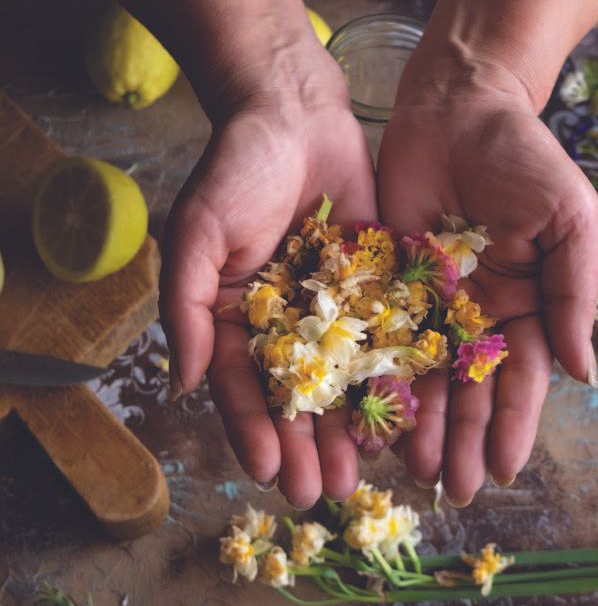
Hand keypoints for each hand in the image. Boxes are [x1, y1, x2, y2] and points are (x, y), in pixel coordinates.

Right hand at [160, 52, 375, 508]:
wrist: (293, 113)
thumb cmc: (236, 170)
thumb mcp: (198, 235)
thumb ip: (187, 307)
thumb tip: (183, 385)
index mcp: (238, 316)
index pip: (244, 386)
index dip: (256, 431)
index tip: (273, 474)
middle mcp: (288, 320)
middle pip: (298, 394)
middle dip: (310, 444)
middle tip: (328, 492)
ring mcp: (335, 304)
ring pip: (345, 375)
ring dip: (352, 424)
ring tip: (366, 471)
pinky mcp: (376, 281)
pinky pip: (385, 333)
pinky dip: (393, 373)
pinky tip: (406, 412)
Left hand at [378, 68, 597, 504]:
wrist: (459, 108)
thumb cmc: (524, 159)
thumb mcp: (569, 221)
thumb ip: (572, 294)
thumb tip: (584, 371)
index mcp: (524, 304)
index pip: (520, 378)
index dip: (513, 424)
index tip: (504, 469)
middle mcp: (475, 312)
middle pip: (468, 388)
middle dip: (463, 437)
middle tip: (450, 487)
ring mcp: (427, 300)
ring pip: (421, 373)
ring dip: (419, 422)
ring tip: (411, 469)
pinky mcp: (383, 280)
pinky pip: (378, 334)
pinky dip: (376, 374)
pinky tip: (370, 414)